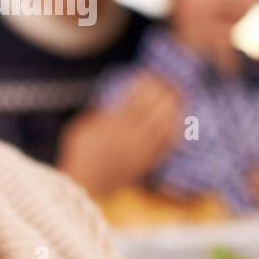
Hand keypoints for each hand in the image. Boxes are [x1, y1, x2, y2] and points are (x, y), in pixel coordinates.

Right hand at [58, 73, 181, 197]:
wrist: (83, 184)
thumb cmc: (78, 153)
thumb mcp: (82, 127)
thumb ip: (98, 113)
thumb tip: (112, 100)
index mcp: (113, 125)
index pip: (137, 100)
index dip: (147, 86)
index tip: (152, 74)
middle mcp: (130, 137)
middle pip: (155, 112)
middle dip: (165, 95)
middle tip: (173, 82)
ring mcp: (140, 152)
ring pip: (164, 128)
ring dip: (174, 112)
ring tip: (180, 99)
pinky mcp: (145, 164)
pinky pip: (164, 147)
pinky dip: (173, 133)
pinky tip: (177, 124)